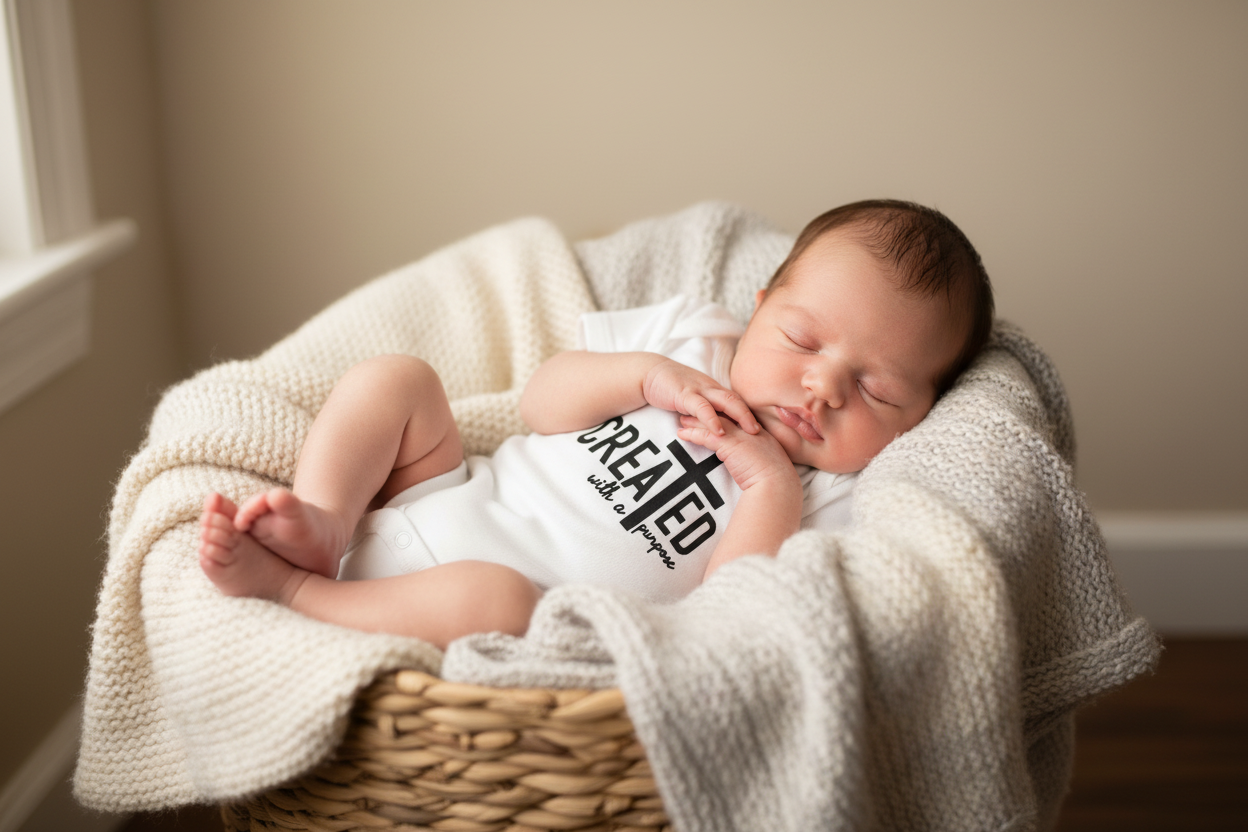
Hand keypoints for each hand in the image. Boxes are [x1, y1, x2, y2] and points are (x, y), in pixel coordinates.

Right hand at [642, 359, 759, 437]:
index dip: (752, 415)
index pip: (738, 402)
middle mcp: (711, 389)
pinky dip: (712, 419)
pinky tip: (718, 431)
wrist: (650, 374)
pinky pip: (702, 407)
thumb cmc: (672, 389)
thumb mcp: (692, 400)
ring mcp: (699, 390)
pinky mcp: (685, 394)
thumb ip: (706, 411)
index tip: (766, 432)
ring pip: (726, 401)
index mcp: (714, 391)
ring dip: (740, 416)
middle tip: (766, 433)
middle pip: (738, 400)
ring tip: (751, 432)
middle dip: (753, 416)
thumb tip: (719, 430)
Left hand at [677, 415, 799, 493]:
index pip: (739, 418)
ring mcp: (740, 436)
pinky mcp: (730, 445)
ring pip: (714, 422)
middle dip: (709, 411)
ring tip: (682, 420)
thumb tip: (750, 462)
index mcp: (761, 434)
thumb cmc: (776, 482)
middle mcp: (750, 430)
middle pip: (725, 415)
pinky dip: (693, 434)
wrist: (777, 488)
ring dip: (696, 420)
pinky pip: (707, 435)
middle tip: (693, 409)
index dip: (725, 415)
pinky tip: (681, 434)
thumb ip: (759, 458)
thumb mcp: (769, 465)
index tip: (714, 413)